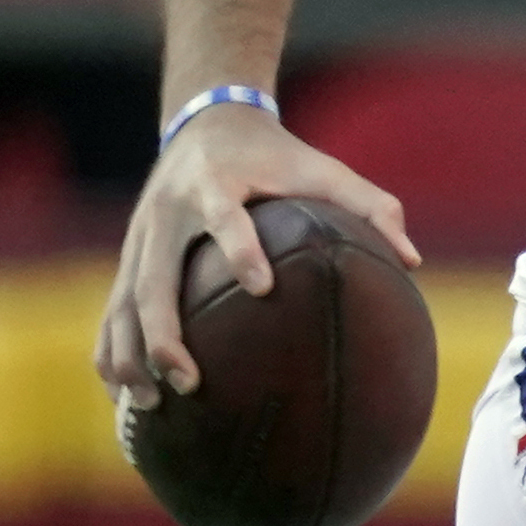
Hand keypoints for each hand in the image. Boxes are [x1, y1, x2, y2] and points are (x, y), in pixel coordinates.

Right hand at [100, 98, 418, 407]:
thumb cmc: (275, 155)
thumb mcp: (322, 168)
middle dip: (165, 334)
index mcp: (216, 184)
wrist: (206, 120)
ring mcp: (140, 238)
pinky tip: (125, 399)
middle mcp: (168, 213)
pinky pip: (112, 312)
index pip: (225, 215)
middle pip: (154, 278)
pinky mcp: (129, 257)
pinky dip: (112, 354)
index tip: (263, 287)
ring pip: (123, 303)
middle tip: (188, 382)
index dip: (241, 249)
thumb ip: (371, 206)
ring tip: (148, 405)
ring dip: (130, 355)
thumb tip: (413, 261)